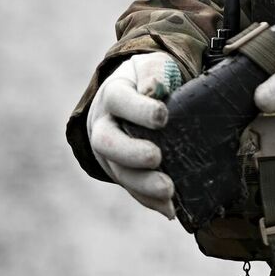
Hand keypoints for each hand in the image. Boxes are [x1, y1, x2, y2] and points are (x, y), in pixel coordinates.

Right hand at [86, 51, 181, 218]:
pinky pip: (132, 190)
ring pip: (119, 172)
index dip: (139, 110)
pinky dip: (150, 201)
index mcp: (113, 95)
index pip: (120, 101)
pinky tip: (170, 209)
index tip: (163, 116)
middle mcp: (104, 126)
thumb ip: (155, 73)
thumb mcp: (152, 66)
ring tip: (168, 191)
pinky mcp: (122, 172)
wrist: (135, 97)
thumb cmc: (149, 80)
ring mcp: (110, 154)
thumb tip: (155, 89)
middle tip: (156, 157)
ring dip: (143, 185)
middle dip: (132, 153)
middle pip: (108, 143)